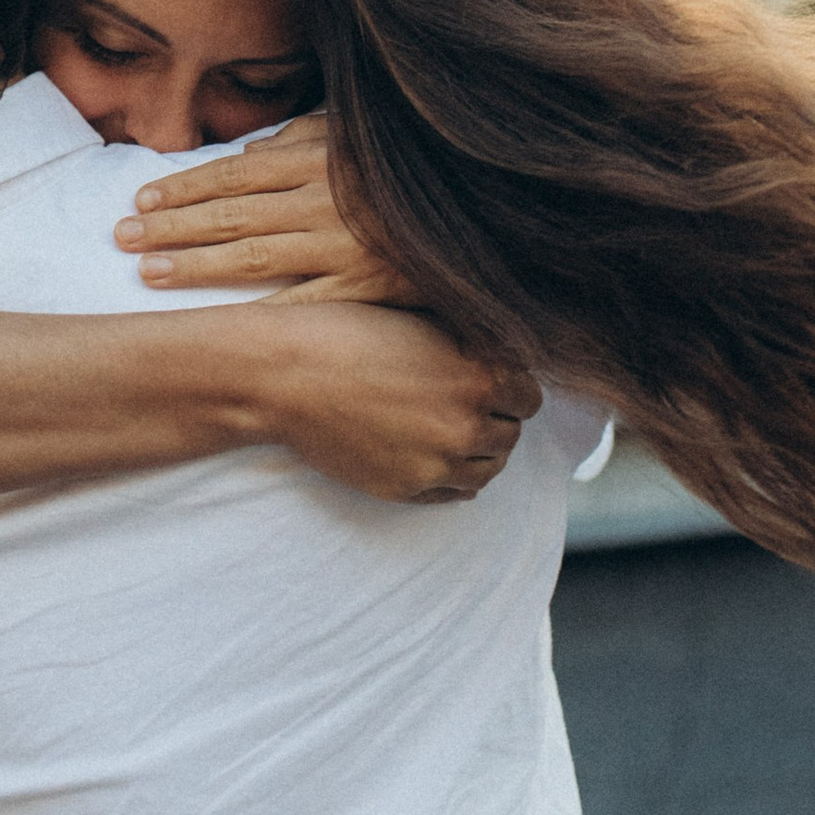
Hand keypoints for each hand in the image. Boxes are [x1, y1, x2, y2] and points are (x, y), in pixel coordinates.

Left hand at [114, 117, 409, 305]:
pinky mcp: (363, 287)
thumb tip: (246, 157)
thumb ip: (300, 139)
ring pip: (252, 257)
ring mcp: (341, 247)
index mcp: (316, 160)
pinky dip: (258, 315)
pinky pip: (302, 304)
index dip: (182, 186)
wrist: (478, 208)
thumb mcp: (355, 135)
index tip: (141, 199)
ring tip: (149, 272)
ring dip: (195, 265)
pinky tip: (219, 325)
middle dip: (171, 226)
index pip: (232, 174)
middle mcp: (321, 201)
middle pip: (229, 214)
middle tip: (121, 237)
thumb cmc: (408, 168)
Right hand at [256, 303, 539, 502]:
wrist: (284, 374)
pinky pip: (454, 494)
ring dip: (479, 450)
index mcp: (479, 376)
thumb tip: (501, 351)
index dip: (512, 383)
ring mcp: (437, 465)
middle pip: (511, 435)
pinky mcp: (406, 490)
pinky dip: (452, 475)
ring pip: (488, 470)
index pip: (530, 395)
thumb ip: (469, 342)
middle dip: (496, 416)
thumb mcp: (420, 321)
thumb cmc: (345, 331)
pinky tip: (433, 451)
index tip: (492, 375)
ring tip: (451, 426)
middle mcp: (466, 426)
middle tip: (467, 399)